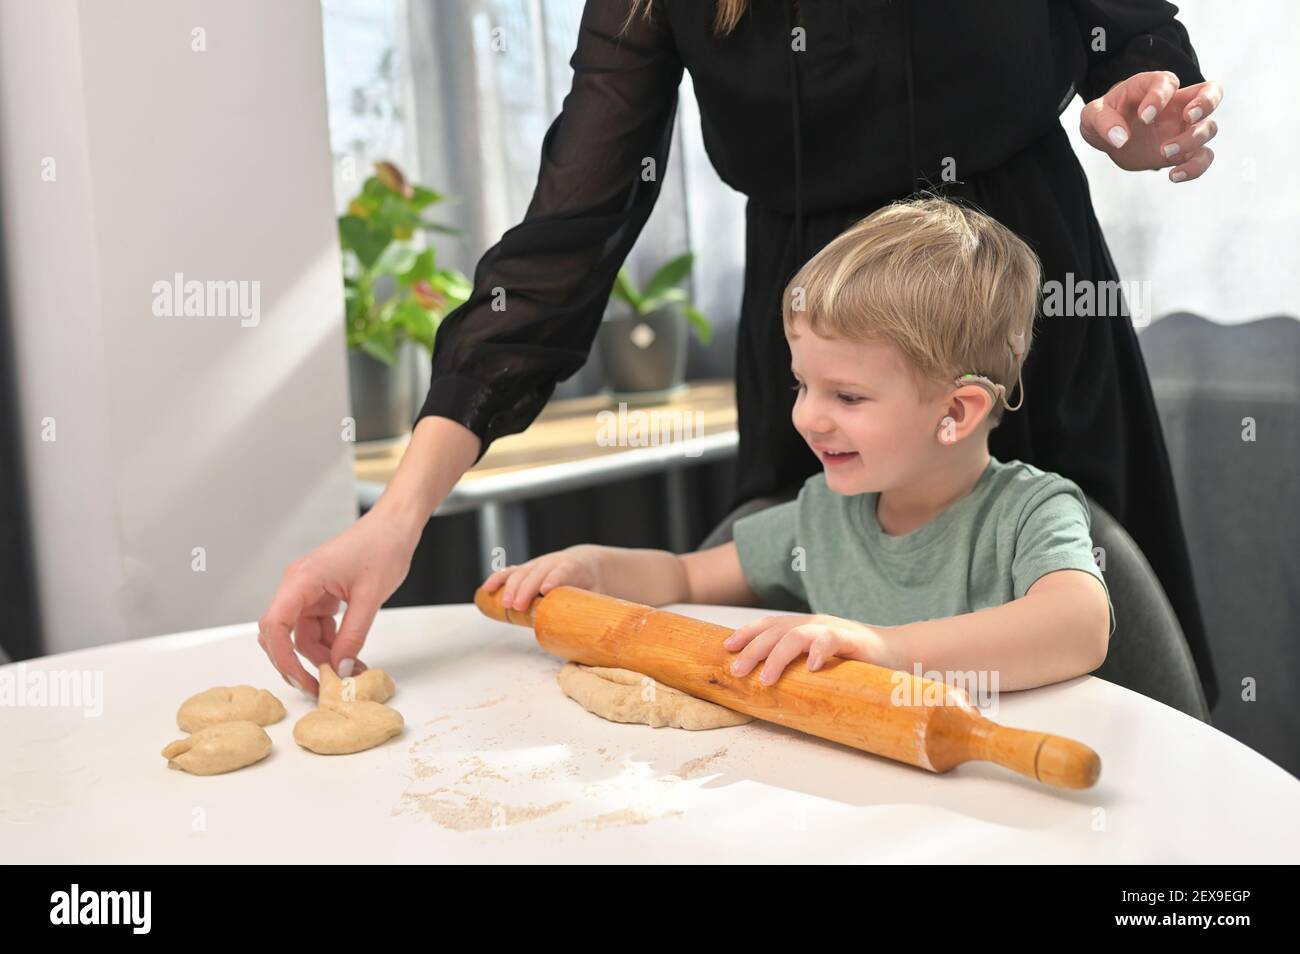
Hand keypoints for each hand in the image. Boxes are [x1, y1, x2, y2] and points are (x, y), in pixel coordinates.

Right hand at [257, 506, 418, 695]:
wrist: (395, 525)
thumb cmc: (383, 546)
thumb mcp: (370, 597)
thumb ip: (353, 635)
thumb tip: (339, 668)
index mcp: (302, 579)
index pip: (274, 625)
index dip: (282, 657)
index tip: (302, 680)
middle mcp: (298, 585)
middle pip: (281, 634)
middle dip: (298, 662)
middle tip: (321, 687)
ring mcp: (308, 590)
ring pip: (302, 635)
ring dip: (322, 656)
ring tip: (350, 671)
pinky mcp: (321, 595)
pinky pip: (316, 627)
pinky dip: (331, 644)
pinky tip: (350, 656)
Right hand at [481, 544, 605, 610]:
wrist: (585, 565)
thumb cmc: (591, 585)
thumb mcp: (598, 595)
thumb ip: (596, 610)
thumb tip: (598, 636)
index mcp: (574, 568)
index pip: (562, 572)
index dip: (554, 580)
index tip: (546, 590)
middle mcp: (553, 563)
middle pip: (537, 573)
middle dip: (526, 589)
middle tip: (518, 606)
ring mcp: (538, 565)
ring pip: (522, 572)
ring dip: (511, 587)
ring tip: (505, 604)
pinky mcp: (526, 570)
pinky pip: (509, 572)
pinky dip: (498, 579)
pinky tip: (487, 589)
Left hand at [722, 613, 891, 684]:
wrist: (900, 652)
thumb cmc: (855, 662)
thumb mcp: (820, 660)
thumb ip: (798, 665)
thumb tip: (765, 686)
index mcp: (804, 627)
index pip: (769, 625)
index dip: (746, 633)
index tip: (726, 648)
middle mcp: (814, 624)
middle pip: (776, 631)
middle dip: (753, 650)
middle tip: (737, 671)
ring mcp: (833, 630)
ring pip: (797, 635)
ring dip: (777, 656)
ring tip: (766, 678)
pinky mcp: (855, 641)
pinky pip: (833, 640)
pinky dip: (819, 650)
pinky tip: (810, 666)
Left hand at [1079, 71, 1222, 182]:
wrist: (1108, 137)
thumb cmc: (1104, 117)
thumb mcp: (1093, 116)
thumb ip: (1104, 122)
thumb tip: (1120, 138)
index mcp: (1154, 86)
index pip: (1168, 82)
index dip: (1160, 97)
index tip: (1144, 117)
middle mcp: (1176, 103)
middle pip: (1212, 92)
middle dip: (1206, 102)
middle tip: (1187, 116)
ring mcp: (1183, 127)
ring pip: (1210, 127)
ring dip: (1193, 139)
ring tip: (1163, 151)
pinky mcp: (1183, 150)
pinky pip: (1203, 157)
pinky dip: (1196, 168)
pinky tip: (1173, 176)